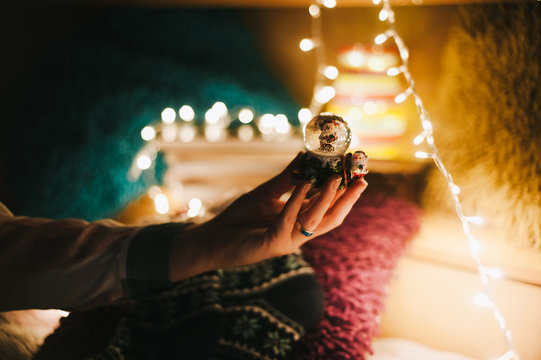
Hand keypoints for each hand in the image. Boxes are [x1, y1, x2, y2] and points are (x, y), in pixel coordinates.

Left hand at [170, 152, 367, 281]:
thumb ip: (286, 178)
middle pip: (330, 217)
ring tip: (337, 178)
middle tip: (362, 180)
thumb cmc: (239, 218)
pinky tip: (306, 183)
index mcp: (298, 221)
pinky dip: (298, 200)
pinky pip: (289, 219)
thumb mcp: (266, 193)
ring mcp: (288, 240)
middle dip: (347, 199)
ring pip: (315, 220)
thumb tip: (305, 156)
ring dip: (327, 198)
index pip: (327, 207)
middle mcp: (298, 233)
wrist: (213, 239)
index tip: (357, 174)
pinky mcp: (273, 243)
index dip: (344, 192)